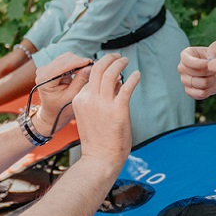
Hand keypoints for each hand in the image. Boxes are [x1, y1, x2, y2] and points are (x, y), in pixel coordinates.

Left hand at [32, 53, 94, 130]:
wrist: (52, 113)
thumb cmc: (60, 109)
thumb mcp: (72, 96)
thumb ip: (80, 81)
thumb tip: (91, 66)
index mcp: (44, 79)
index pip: (63, 65)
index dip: (78, 62)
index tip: (92, 63)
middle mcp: (42, 71)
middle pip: (66, 58)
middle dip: (80, 62)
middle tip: (94, 68)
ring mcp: (47, 67)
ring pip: (67, 57)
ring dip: (79, 62)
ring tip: (89, 71)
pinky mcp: (52, 66)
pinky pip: (67, 60)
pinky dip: (76, 64)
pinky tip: (83, 71)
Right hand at [72, 53, 139, 167]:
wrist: (100, 159)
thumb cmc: (97, 140)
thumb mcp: (89, 115)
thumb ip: (98, 99)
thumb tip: (114, 82)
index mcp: (79, 99)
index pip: (90, 76)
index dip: (101, 69)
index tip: (111, 68)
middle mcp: (89, 99)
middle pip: (98, 68)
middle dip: (109, 58)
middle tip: (117, 56)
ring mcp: (103, 104)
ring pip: (111, 73)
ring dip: (120, 63)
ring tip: (126, 61)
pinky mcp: (118, 110)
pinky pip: (126, 87)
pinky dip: (133, 78)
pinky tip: (137, 75)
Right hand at [177, 41, 215, 99]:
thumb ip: (215, 48)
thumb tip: (210, 59)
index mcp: (185, 55)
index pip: (187, 61)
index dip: (200, 64)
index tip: (211, 65)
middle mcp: (182, 68)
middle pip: (193, 73)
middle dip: (209, 73)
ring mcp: (184, 80)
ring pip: (197, 84)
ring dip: (210, 81)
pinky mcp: (189, 91)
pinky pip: (199, 94)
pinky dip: (209, 91)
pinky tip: (214, 86)